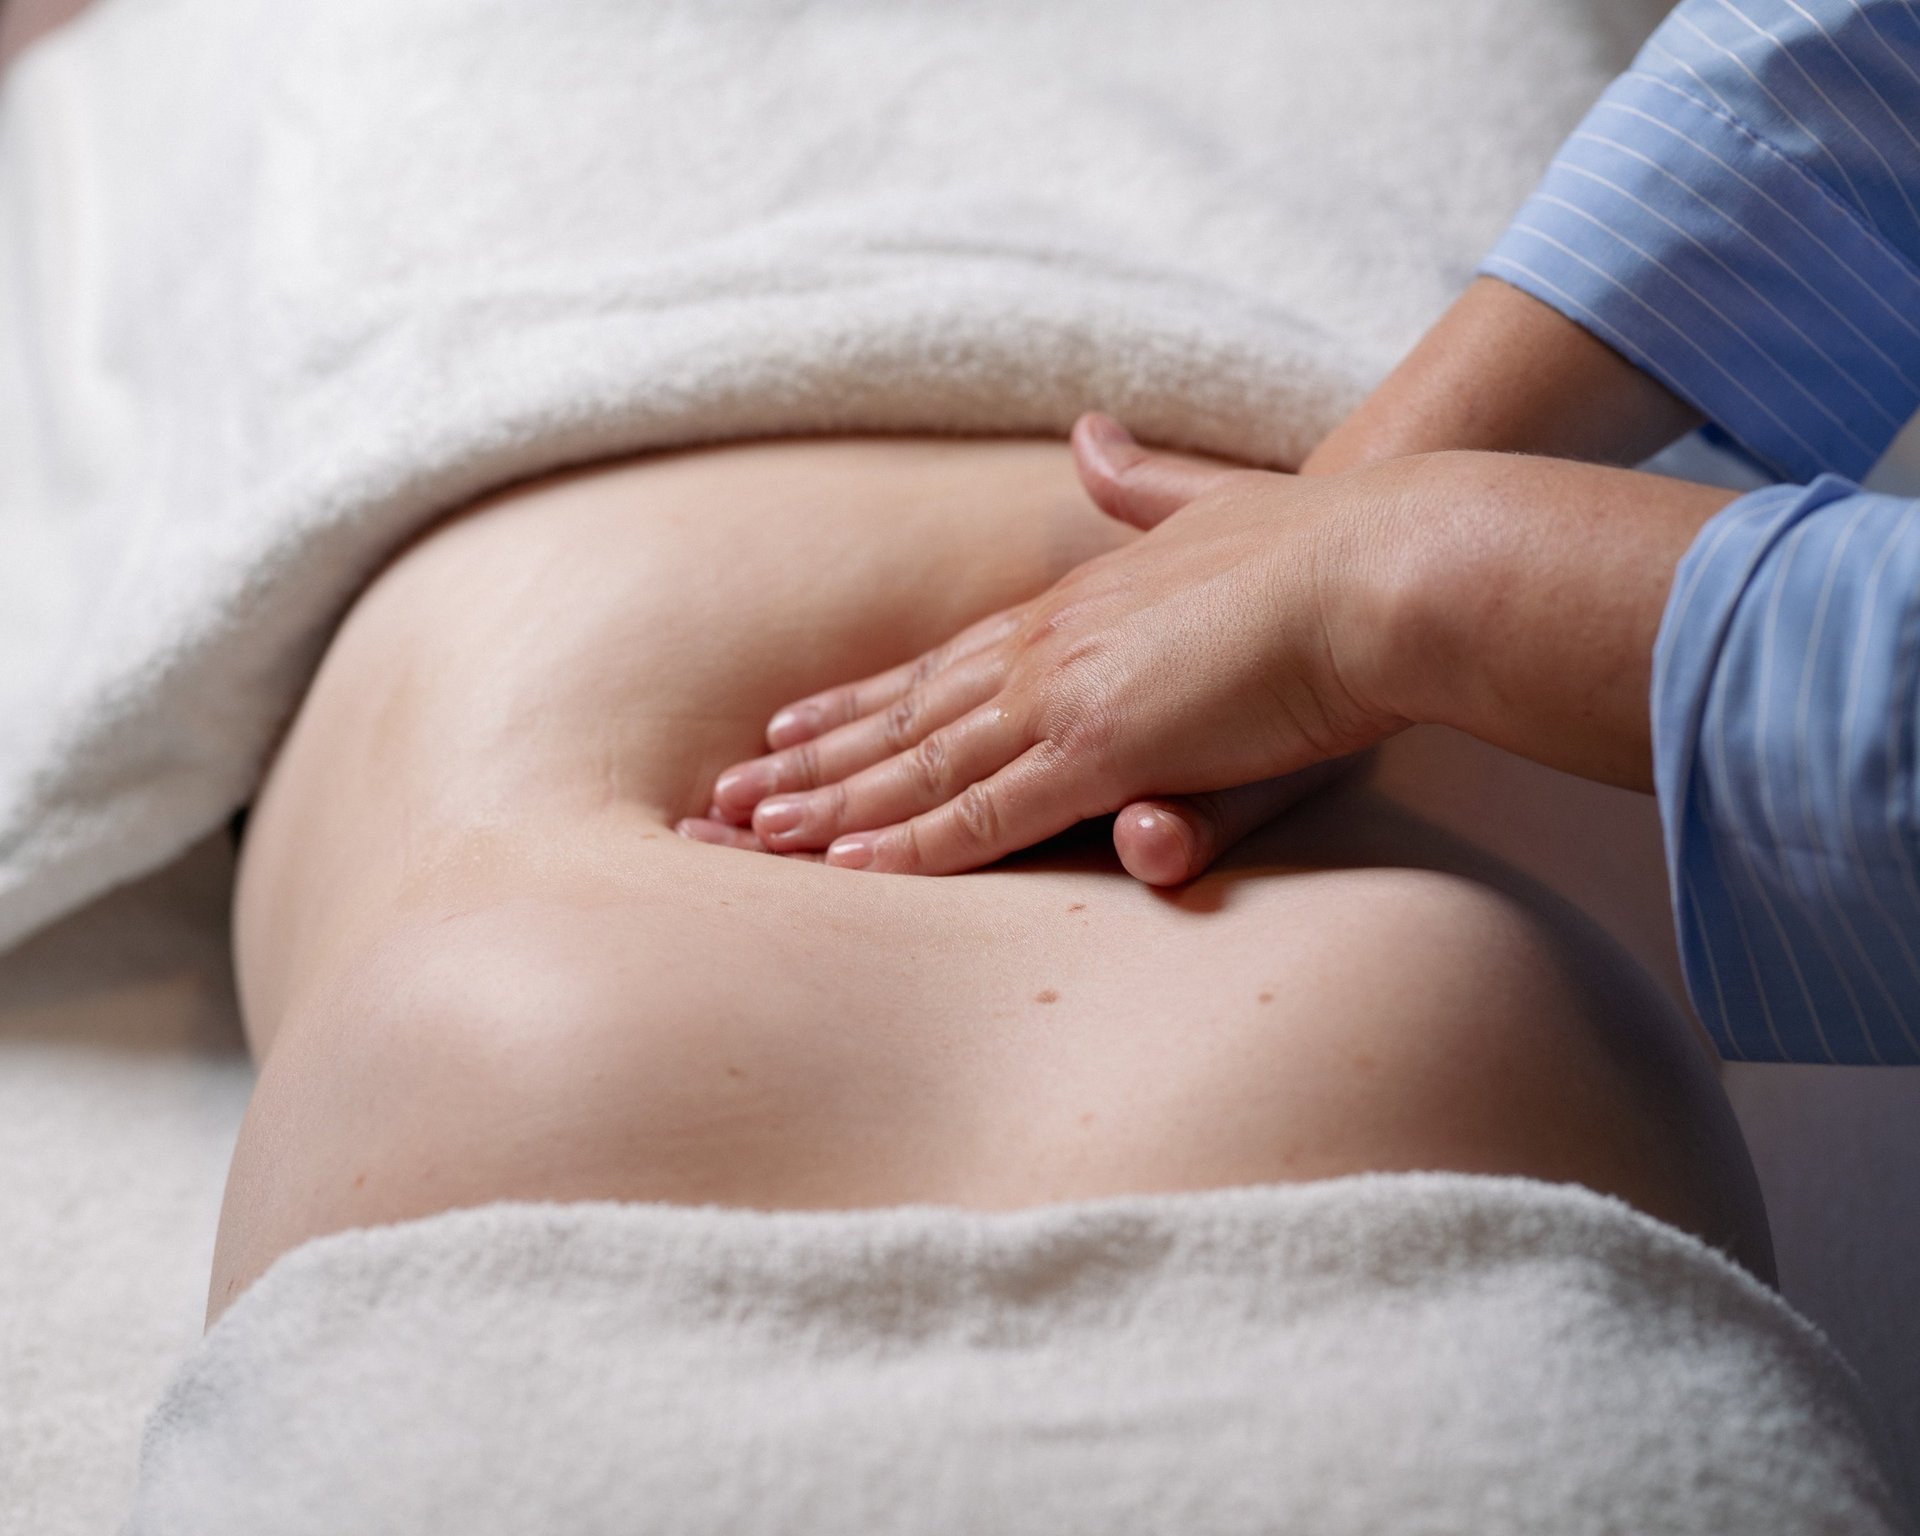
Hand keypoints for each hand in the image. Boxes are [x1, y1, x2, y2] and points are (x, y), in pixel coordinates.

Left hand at [682, 415, 1407, 879]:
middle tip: (724, 796)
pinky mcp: (1108, 748)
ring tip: (745, 833)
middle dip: (812, 760)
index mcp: (1071, 608)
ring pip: (918, 763)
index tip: (791, 727)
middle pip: (903, 714)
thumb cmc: (1323, 546)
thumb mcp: (1213, 508)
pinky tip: (848, 868)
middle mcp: (1049, 649)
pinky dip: (912, 842)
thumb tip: (1090, 436)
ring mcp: (1069, 696)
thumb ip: (1141, 486)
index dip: (859, 701)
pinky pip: (987, 812)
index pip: (939, 665)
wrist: (1389, 562)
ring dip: (831, 805)